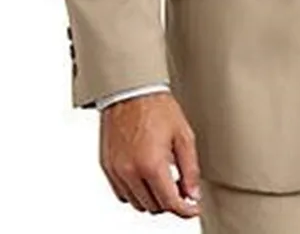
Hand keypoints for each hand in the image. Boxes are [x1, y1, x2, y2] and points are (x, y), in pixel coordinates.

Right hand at [99, 91, 201, 218]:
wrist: (131, 89)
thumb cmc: (156, 106)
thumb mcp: (183, 135)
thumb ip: (190, 168)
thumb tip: (193, 193)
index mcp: (151, 164)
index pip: (170, 203)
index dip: (185, 209)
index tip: (193, 208)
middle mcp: (130, 171)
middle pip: (153, 207)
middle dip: (169, 201)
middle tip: (180, 187)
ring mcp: (116, 171)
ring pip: (136, 204)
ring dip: (152, 198)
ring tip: (163, 178)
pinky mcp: (107, 167)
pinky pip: (121, 193)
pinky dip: (135, 191)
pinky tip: (145, 175)